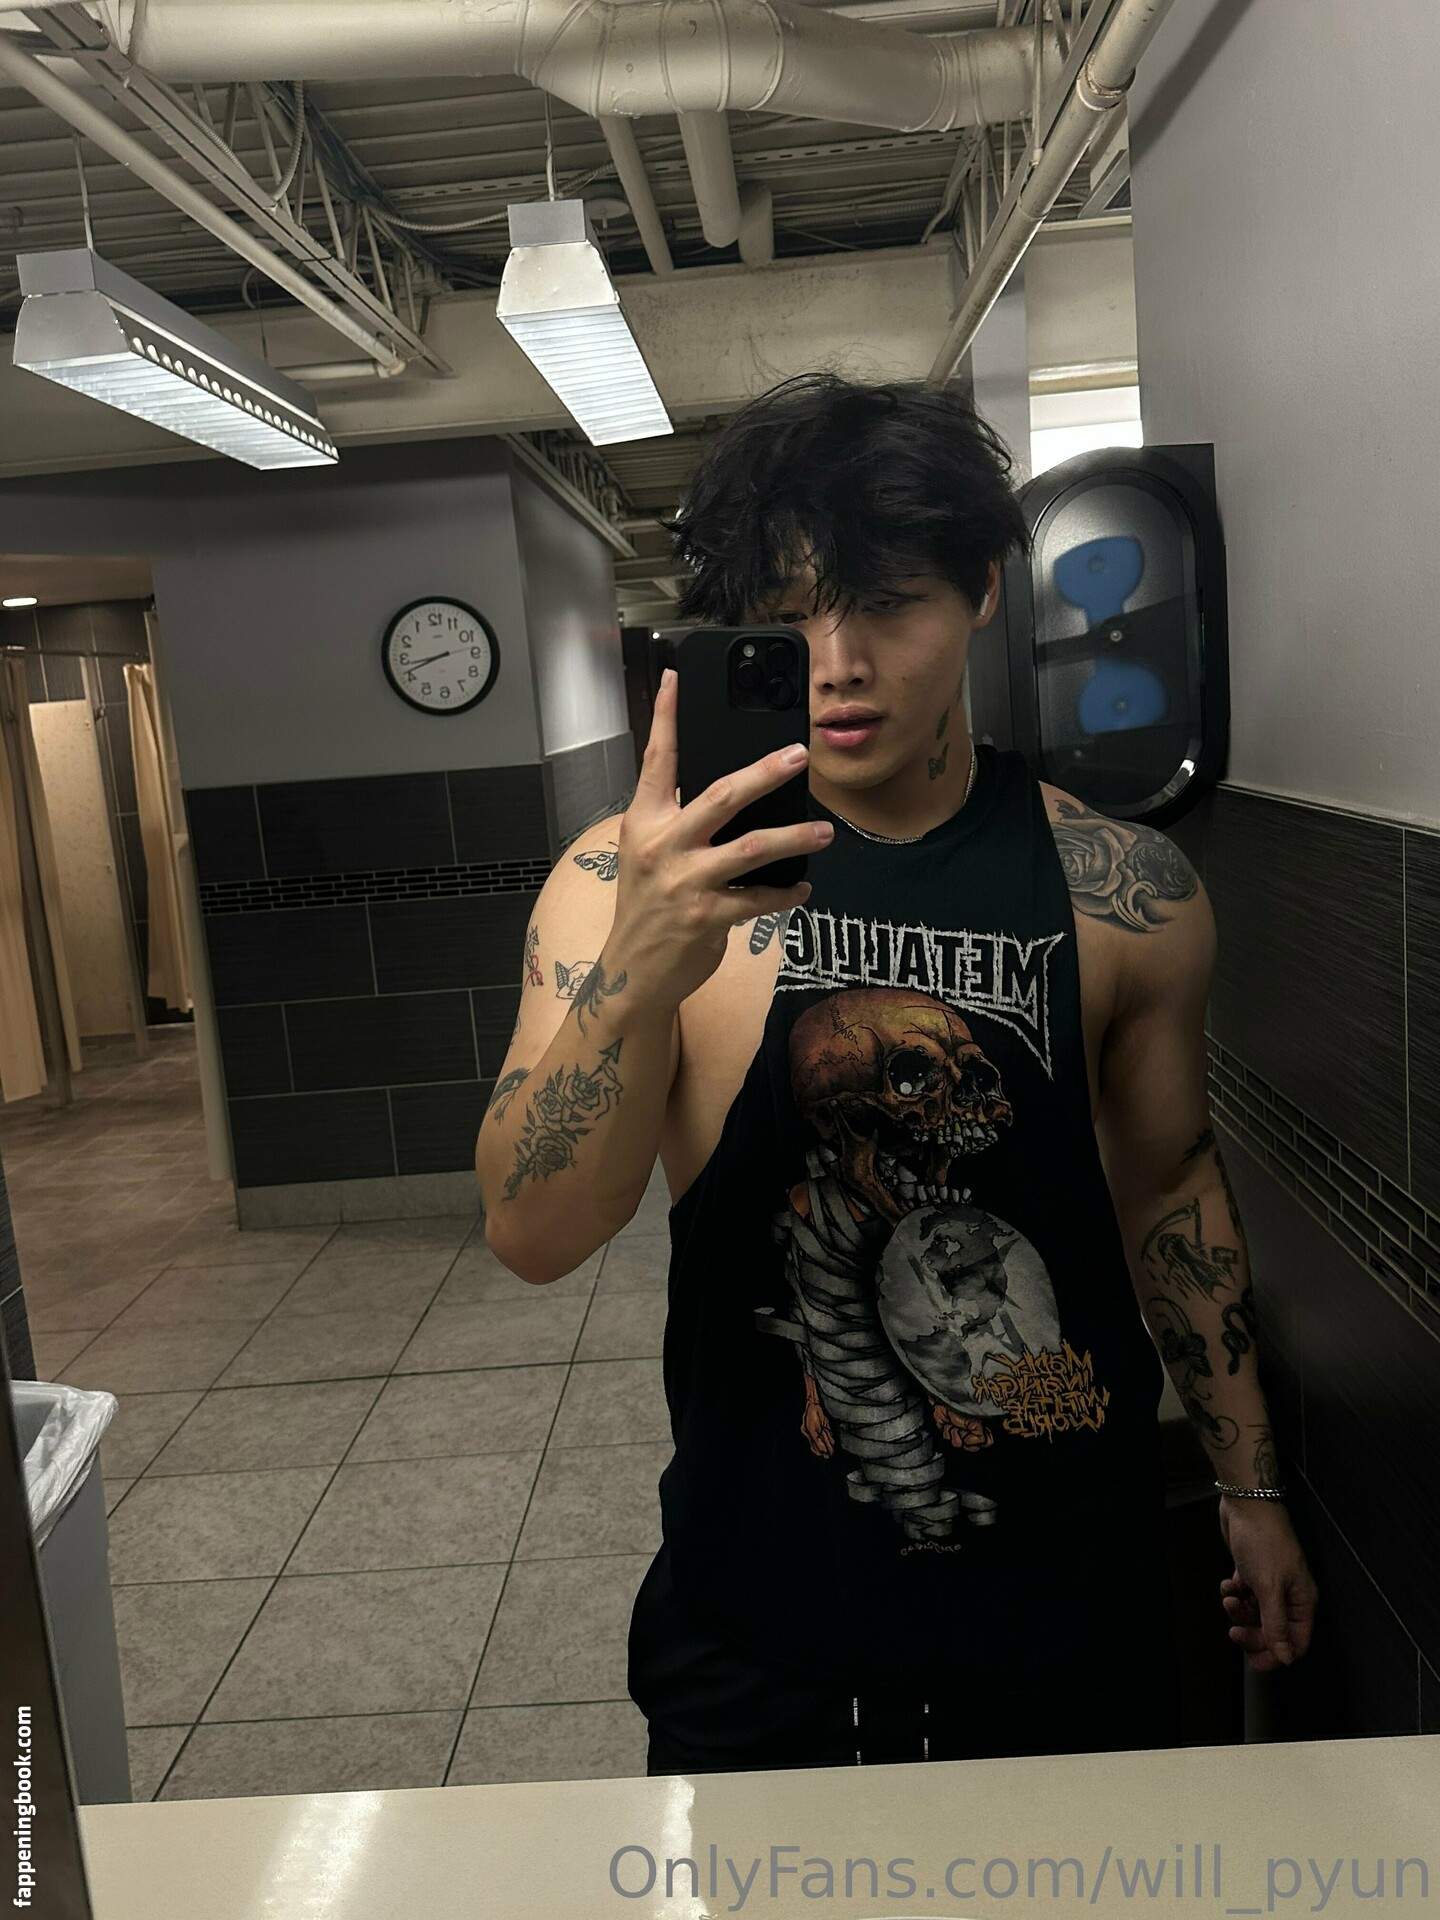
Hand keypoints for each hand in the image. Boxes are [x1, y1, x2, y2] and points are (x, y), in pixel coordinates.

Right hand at [605, 666, 830, 1008]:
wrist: (631, 973)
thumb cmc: (646, 908)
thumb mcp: (647, 855)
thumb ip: (677, 821)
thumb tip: (730, 792)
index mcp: (645, 822)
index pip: (656, 759)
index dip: (664, 716)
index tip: (675, 677)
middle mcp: (663, 846)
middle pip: (721, 796)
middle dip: (764, 772)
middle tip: (799, 755)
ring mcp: (685, 883)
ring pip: (752, 848)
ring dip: (795, 838)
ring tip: (825, 833)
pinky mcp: (706, 918)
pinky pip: (759, 900)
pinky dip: (785, 893)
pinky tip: (802, 888)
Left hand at [1217, 1496, 1317, 1671]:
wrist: (1246, 1504)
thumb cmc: (1263, 1544)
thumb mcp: (1269, 1589)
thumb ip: (1276, 1625)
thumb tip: (1286, 1658)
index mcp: (1302, 1601)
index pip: (1296, 1643)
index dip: (1277, 1655)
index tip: (1253, 1662)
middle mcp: (1289, 1595)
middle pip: (1273, 1632)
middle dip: (1253, 1633)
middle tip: (1234, 1630)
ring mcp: (1269, 1583)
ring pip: (1254, 1614)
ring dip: (1239, 1611)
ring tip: (1230, 1597)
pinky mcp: (1251, 1572)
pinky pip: (1243, 1596)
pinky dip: (1233, 1593)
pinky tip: (1228, 1583)